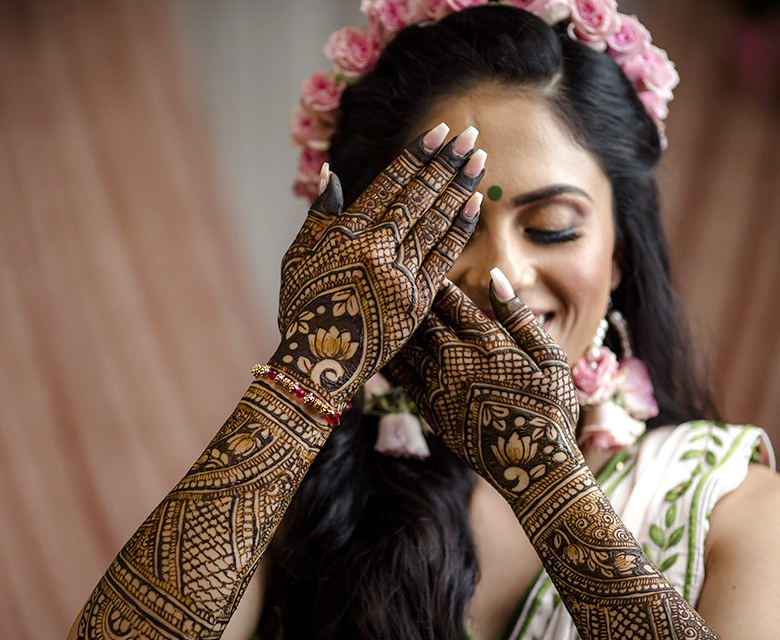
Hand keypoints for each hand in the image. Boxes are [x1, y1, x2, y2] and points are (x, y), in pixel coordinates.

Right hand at [271, 124, 485, 413]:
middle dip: (446, 164)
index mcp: (345, 235)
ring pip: (435, 222)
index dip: (417, 158)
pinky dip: (459, 229)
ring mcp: (398, 275)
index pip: (390, 186)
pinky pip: (443, 257)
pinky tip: (474, 203)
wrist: (318, 365)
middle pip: (418, 197)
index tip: (439, 134)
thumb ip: (320, 215)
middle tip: (471, 136)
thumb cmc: (303, 308)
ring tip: (480, 160)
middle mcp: (374, 250)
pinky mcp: (416, 301)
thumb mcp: (299, 257)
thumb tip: (333, 173)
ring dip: (460, 188)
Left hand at [386, 275, 581, 505]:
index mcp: (486, 343)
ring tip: (384, 309)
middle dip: (411, 301)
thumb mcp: (550, 358)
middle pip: (422, 320)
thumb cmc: (551, 409)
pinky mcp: (430, 410)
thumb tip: (496, 276)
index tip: (427, 270)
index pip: (450, 301)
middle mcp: (456, 361)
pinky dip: (392, 358)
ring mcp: (439, 387)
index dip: (436, 284)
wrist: (534, 467)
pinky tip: (386, 346)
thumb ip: (519, 317)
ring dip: (398, 327)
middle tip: (396, 284)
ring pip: (407, 346)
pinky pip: (402, 376)